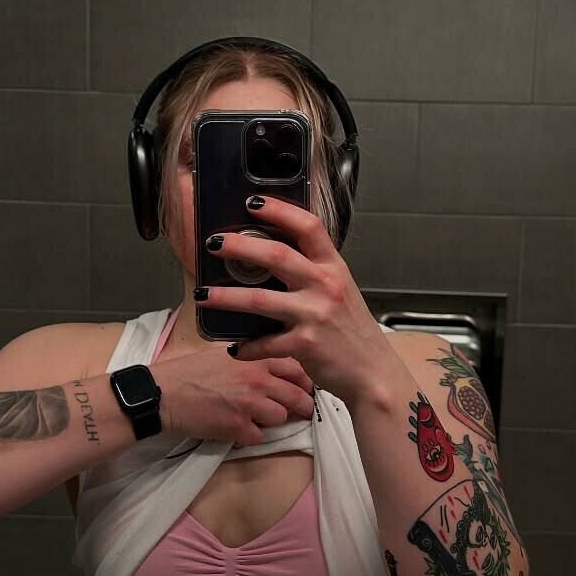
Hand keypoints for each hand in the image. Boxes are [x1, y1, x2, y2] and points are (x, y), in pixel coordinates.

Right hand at [155, 342, 315, 445]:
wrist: (162, 394)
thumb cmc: (187, 372)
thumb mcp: (221, 354)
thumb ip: (247, 359)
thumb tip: (264, 366)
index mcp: (253, 360)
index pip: (295, 368)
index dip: (305, 380)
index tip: (306, 387)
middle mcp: (256, 381)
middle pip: (297, 397)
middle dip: (303, 406)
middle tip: (303, 412)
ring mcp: (249, 406)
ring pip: (281, 418)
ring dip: (272, 421)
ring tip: (258, 419)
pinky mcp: (237, 428)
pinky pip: (259, 437)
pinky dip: (251, 436)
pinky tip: (239, 430)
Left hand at [198, 195, 400, 409]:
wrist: (373, 373)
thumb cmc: (352, 331)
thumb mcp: (340, 291)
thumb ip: (313, 272)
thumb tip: (273, 256)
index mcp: (334, 267)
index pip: (308, 226)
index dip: (279, 210)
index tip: (252, 202)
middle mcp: (325, 286)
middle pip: (277, 255)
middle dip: (240, 246)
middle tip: (213, 244)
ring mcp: (315, 315)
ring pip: (260, 300)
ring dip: (225, 297)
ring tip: (202, 294)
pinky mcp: (305, 345)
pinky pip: (265, 344)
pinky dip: (246, 347)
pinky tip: (235, 347)